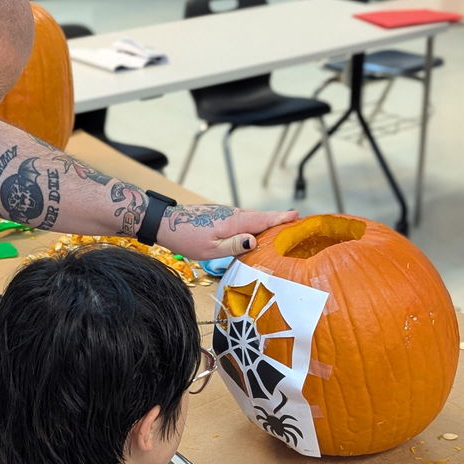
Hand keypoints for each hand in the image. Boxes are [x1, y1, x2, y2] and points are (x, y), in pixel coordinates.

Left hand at [156, 204, 297, 259]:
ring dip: (267, 221)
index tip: (298, 216)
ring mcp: (226, 214)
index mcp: (233, 222)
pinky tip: (257, 230)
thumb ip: (234, 245)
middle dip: (279, 219)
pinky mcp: (220, 216)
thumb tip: (255, 241)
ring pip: (251, 218)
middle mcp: (232, 214)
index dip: (280, 218)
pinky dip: (254, 223)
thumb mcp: (210, 249)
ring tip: (283, 226)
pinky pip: (242, 219)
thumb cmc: (185, 238)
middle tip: (298, 222)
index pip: (262, 220)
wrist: (165, 223)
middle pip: (260, 217)